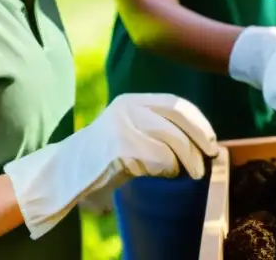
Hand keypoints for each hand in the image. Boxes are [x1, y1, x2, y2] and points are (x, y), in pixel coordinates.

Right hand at [4, 93, 217, 238]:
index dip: (198, 121)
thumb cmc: (103, 159)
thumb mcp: (131, 131)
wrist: (63, 173)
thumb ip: (158, 128)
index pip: (175, 104)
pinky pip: (159, 159)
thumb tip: (202, 139)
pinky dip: (168, 169)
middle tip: (211, 157)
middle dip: (200, 136)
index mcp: (132, 100)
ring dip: (188, 159)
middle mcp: (128, 107)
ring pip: (172, 140)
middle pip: (178, 116)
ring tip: (190, 172)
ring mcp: (123, 125)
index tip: (211, 140)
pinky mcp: (120, 147)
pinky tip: (163, 175)